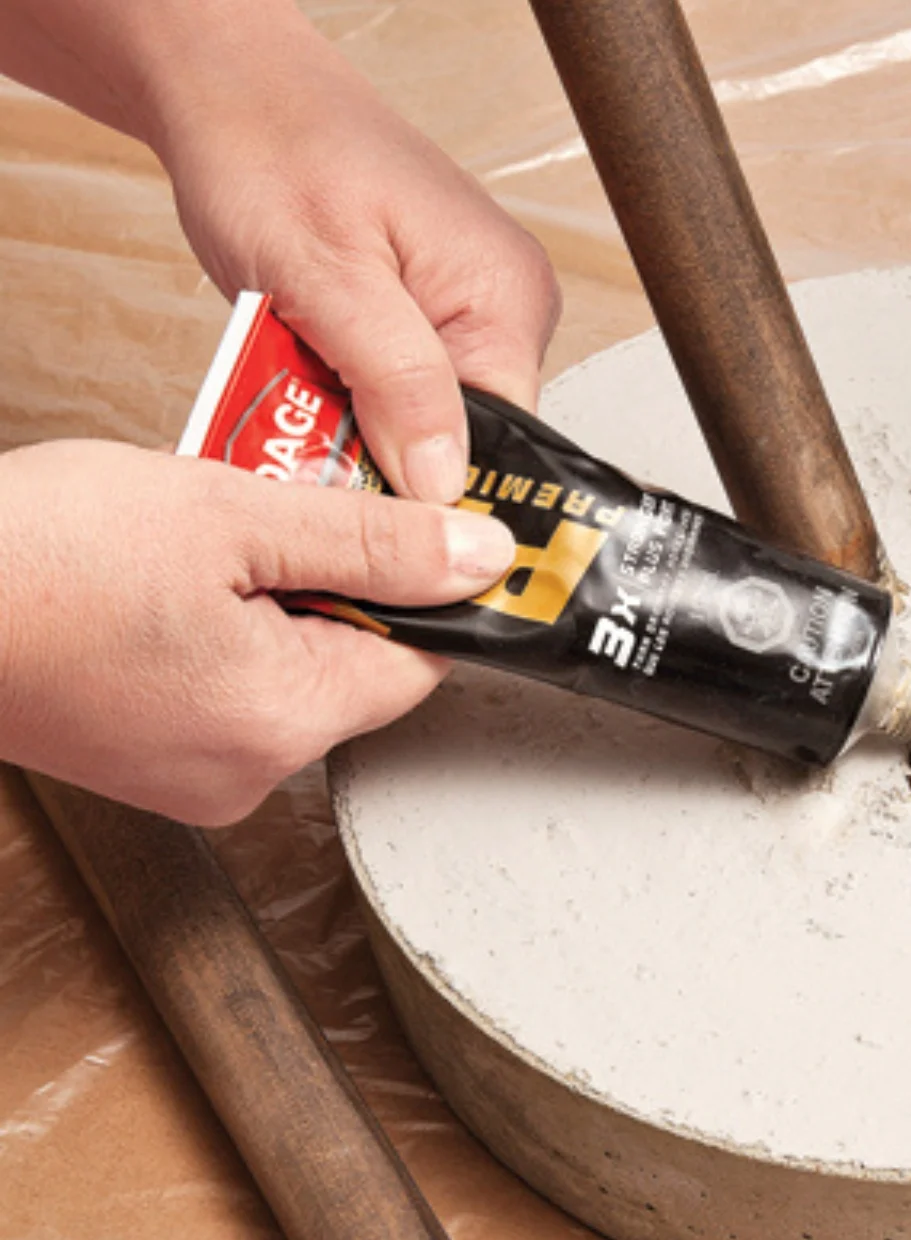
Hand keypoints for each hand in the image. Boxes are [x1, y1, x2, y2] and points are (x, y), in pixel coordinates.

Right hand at [0, 441, 515, 825]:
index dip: (428, 583)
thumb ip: (373, 540)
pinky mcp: (148, 758)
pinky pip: (232, 686)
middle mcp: (248, 770)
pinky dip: (228, 626)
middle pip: (356, 663)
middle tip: (288, 503)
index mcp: (283, 719)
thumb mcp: (233, 514)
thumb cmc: (35, 558)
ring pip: (292, 669)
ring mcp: (192, 774)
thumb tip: (482, 557)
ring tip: (221, 529)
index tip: (418, 523)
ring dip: (280, 593)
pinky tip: (179, 574)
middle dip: (339, 575)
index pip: (421, 659)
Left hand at [151, 17, 559, 503]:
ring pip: (421, 423)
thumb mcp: (327, 277)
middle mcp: (503, 311)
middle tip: (307, 425)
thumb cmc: (272, 153)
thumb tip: (442, 485)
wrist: (231, 93)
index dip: (431, 485)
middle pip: (463, 441)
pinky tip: (305, 368)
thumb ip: (395, 382)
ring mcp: (466, 314)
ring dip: (355, 424)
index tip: (360, 497)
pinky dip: (344, 398)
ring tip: (299, 378)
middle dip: (382, 452)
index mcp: (507, 300)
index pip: (503, 445)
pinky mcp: (426, 319)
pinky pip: (397, 393)